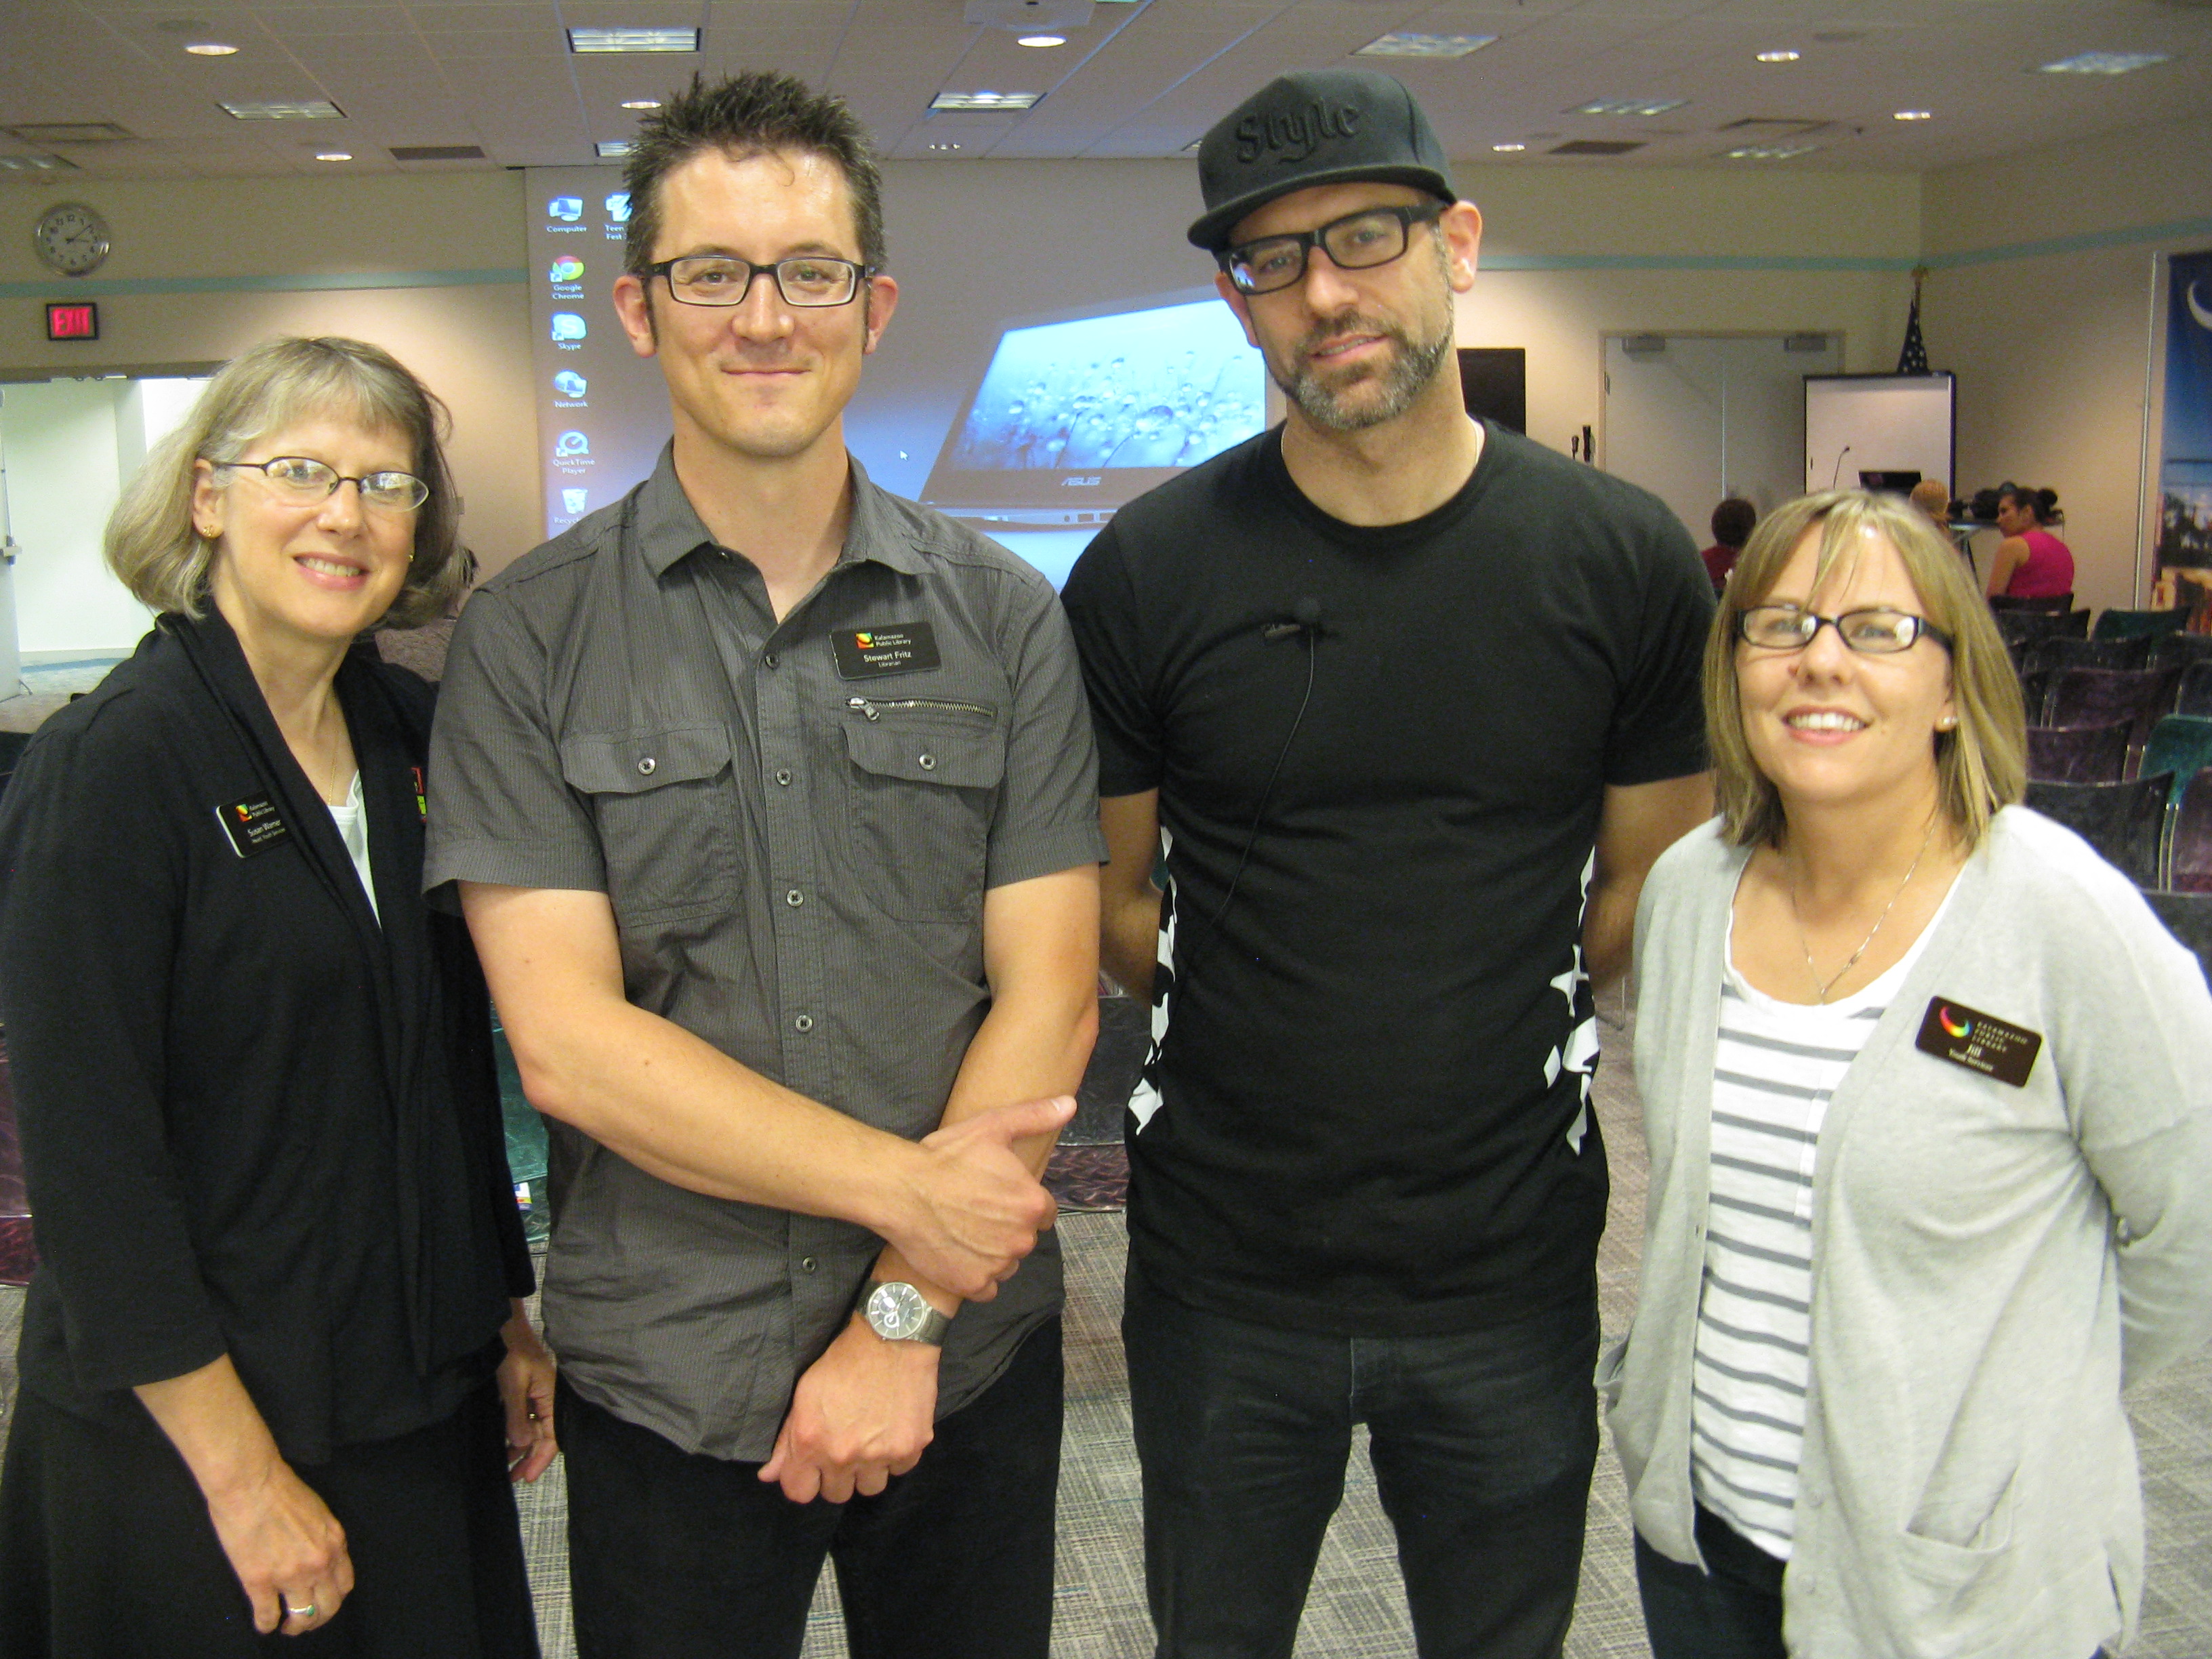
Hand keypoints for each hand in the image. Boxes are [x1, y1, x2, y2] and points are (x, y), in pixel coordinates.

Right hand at [203, 1460, 353, 1635]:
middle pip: (329, 1606)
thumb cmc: (281, 1489)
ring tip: (288, 1627)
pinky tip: (264, 1624)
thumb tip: (317, 1556)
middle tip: (307, 1622)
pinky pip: (267, 1615)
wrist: (251, 1483)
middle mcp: (319, 1563)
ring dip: (296, 1627)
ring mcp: (290, 1575)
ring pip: (303, 1617)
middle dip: (319, 1619)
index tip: (324, 1602)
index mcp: (335, 1543)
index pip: (344, 1583)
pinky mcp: (260, 1581)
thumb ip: (322, 1538)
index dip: (334, 1597)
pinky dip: (266, 1624)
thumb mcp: (319, 1512)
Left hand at [497, 1304, 558, 1482]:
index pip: (552, 1436)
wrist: (503, 1327)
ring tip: (507, 1466)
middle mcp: (546, 1399)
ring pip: (532, 1430)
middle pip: (543, 1436)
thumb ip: (518, 1415)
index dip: (541, 1458)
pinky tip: (506, 1443)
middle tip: (514, 1478)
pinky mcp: (524, 1393)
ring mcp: (535, 1396)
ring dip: (521, 1448)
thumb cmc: (510, 1352)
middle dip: (530, 1458)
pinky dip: (516, 1434)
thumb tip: (523, 1444)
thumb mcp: (513, 1385)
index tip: (527, 1477)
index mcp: (550, 1397)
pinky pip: (524, 1420)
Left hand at [758, 1318, 939, 1503]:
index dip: (804, 1481)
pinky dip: (896, 1456)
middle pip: (837, 1495)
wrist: (892, 1338)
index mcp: (810, 1442)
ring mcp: (880, 1454)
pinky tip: (892, 1431)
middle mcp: (843, 1455)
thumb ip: (786, 1441)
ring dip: (869, 1470)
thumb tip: (769, 1476)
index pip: (800, 1493)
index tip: (813, 1467)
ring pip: (870, 1488)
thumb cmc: (842, 1363)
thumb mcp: (804, 1395)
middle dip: (838, 1475)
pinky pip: (900, 1470)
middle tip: (845, 1447)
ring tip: (871, 1441)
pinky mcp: (911, 1447)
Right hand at [893, 1094, 1071, 1300]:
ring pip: (1006, 1263)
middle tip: (975, 1210)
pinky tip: (957, 1253)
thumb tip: (1069, 1105)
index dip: (1021, 1203)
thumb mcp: (992, 1127)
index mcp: (1032, 1205)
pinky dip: (975, 1275)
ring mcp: (997, 1266)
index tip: (997, 1196)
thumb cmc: (946, 1159)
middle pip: (1023, 1238)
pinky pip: (986, 1287)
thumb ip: (1035, 1117)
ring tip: (962, 1231)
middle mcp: (1021, 1240)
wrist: (901, 1191)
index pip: (1043, 1212)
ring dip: (992, 1252)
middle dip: (1006, 1227)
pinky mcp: (972, 1285)